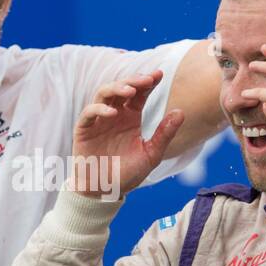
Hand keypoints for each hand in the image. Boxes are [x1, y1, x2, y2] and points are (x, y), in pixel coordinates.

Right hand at [70, 71, 183, 199]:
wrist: (104, 191)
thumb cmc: (127, 174)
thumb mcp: (151, 154)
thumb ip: (164, 134)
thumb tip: (181, 112)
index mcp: (131, 117)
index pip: (139, 94)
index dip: (148, 82)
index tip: (159, 74)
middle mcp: (115, 115)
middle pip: (121, 88)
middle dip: (133, 81)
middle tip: (146, 79)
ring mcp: (98, 120)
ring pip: (104, 94)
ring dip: (116, 89)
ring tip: (130, 91)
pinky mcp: (84, 129)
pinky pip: (89, 113)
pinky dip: (99, 110)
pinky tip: (113, 113)